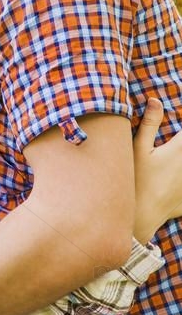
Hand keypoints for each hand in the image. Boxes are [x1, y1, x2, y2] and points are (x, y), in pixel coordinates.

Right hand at [132, 98, 181, 240]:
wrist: (141, 214)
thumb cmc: (136, 178)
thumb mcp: (138, 148)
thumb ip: (148, 124)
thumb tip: (155, 100)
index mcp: (178, 149)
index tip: (179, 122)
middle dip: (180, 145)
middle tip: (171, 150)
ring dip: (179, 164)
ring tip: (171, 165)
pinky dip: (180, 184)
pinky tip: (173, 184)